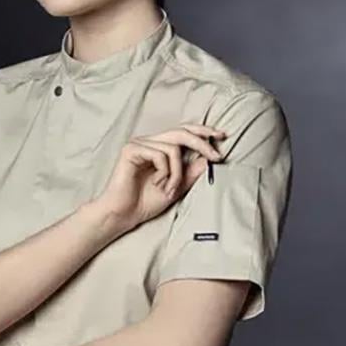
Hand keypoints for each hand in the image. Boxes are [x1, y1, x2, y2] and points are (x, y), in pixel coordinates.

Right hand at [92, 124, 225, 231]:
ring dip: (178, 173)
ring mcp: (139, 144)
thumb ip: (190, 172)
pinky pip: (160, 155)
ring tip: (170, 189)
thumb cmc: (145, 202)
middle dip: (202, 143)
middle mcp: (149, 142)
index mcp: (158, 147)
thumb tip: (209, 158)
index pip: (183, 131)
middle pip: (181, 132)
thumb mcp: (176, 187)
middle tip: (217, 156)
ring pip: (173, 148)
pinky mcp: (131, 150)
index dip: (202, 131)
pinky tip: (157, 184)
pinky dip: (165, 172)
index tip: (221, 136)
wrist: (124, 215)